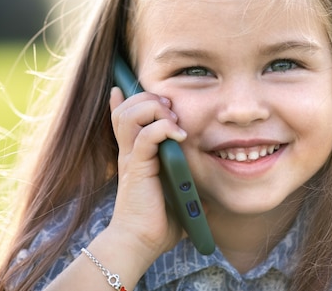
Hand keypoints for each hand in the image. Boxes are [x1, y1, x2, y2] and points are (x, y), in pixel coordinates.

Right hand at [108, 87, 186, 261]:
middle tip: (170, 108)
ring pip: (132, 114)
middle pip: (127, 107)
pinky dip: (163, 128)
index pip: (122, 117)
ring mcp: (132, 158)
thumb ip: (190, 190)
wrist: (140, 244)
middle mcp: (129, 151)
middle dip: (150, 98)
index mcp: (136, 154)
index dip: (124, 99)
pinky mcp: (138, 167)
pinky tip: (179, 135)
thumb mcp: (179, 199)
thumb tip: (209, 198)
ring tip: (173, 120)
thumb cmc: (159, 224)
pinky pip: (146, 135)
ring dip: (155, 109)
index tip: (122, 87)